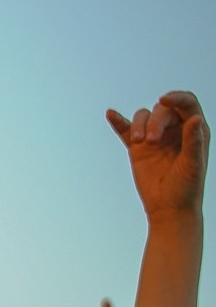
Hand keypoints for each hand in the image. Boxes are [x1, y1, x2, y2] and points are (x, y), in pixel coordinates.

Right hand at [107, 90, 207, 218]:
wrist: (168, 208)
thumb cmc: (187, 188)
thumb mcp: (193, 164)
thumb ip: (193, 140)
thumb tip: (195, 119)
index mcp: (193, 130)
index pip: (186, 104)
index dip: (176, 97)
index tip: (164, 99)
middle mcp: (175, 129)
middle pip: (162, 110)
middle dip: (155, 121)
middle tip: (151, 141)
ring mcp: (155, 137)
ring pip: (144, 117)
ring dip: (139, 125)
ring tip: (139, 142)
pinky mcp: (137, 148)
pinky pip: (126, 130)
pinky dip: (118, 122)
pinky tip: (111, 114)